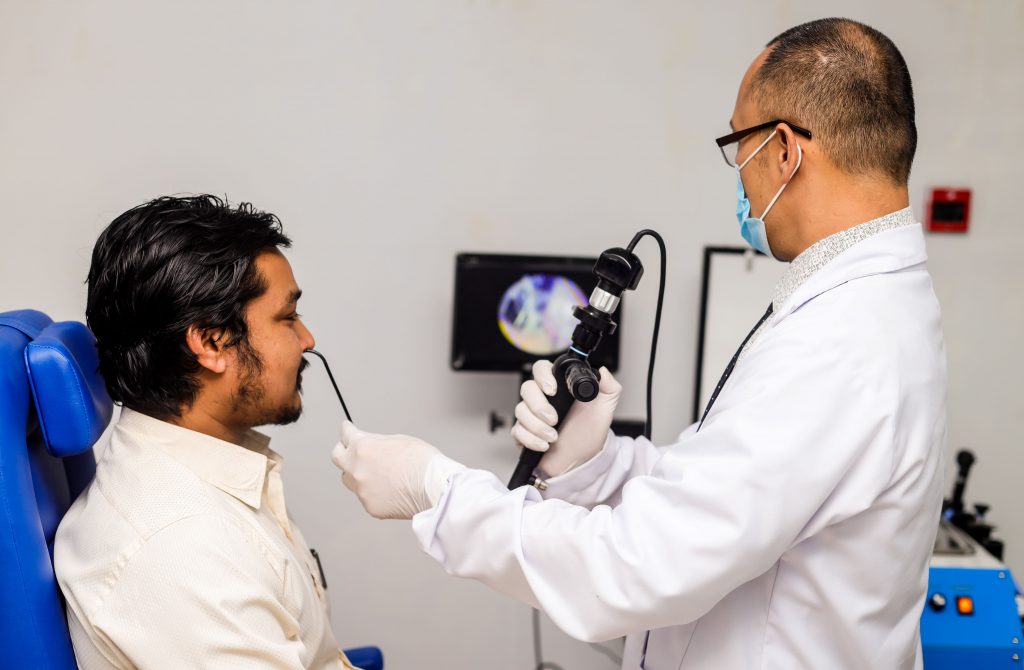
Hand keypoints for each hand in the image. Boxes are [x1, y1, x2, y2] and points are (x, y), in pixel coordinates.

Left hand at [332, 422, 463, 519]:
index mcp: (363, 447)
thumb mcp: (399, 440)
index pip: (346, 434)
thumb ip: (377, 443)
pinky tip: (387, 489)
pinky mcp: (370, 507)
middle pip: (337, 457)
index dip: (347, 430)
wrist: (434, 488)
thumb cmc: (423, 463)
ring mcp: (362, 490)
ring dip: (356, 474)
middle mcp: (357, 468)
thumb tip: (372, 448)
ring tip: (374, 473)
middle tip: (347, 449)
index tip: (346, 429)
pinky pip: (365, 497)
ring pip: (349, 480)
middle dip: (342, 450)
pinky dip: (372, 492)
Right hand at [510, 360, 621, 477]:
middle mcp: (542, 398)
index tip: (552, 390)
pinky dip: (531, 439)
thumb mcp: (604, 410)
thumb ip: (609, 388)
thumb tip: (603, 371)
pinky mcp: (523, 432)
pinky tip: (545, 445)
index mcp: (559, 388)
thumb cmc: (588, 434)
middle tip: (554, 419)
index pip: (541, 369)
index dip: (542, 376)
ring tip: (553, 437)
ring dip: (537, 426)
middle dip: (539, 406)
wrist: (581, 460)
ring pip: (520, 410)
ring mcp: (531, 415)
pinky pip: (517, 431)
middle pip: (526, 388)